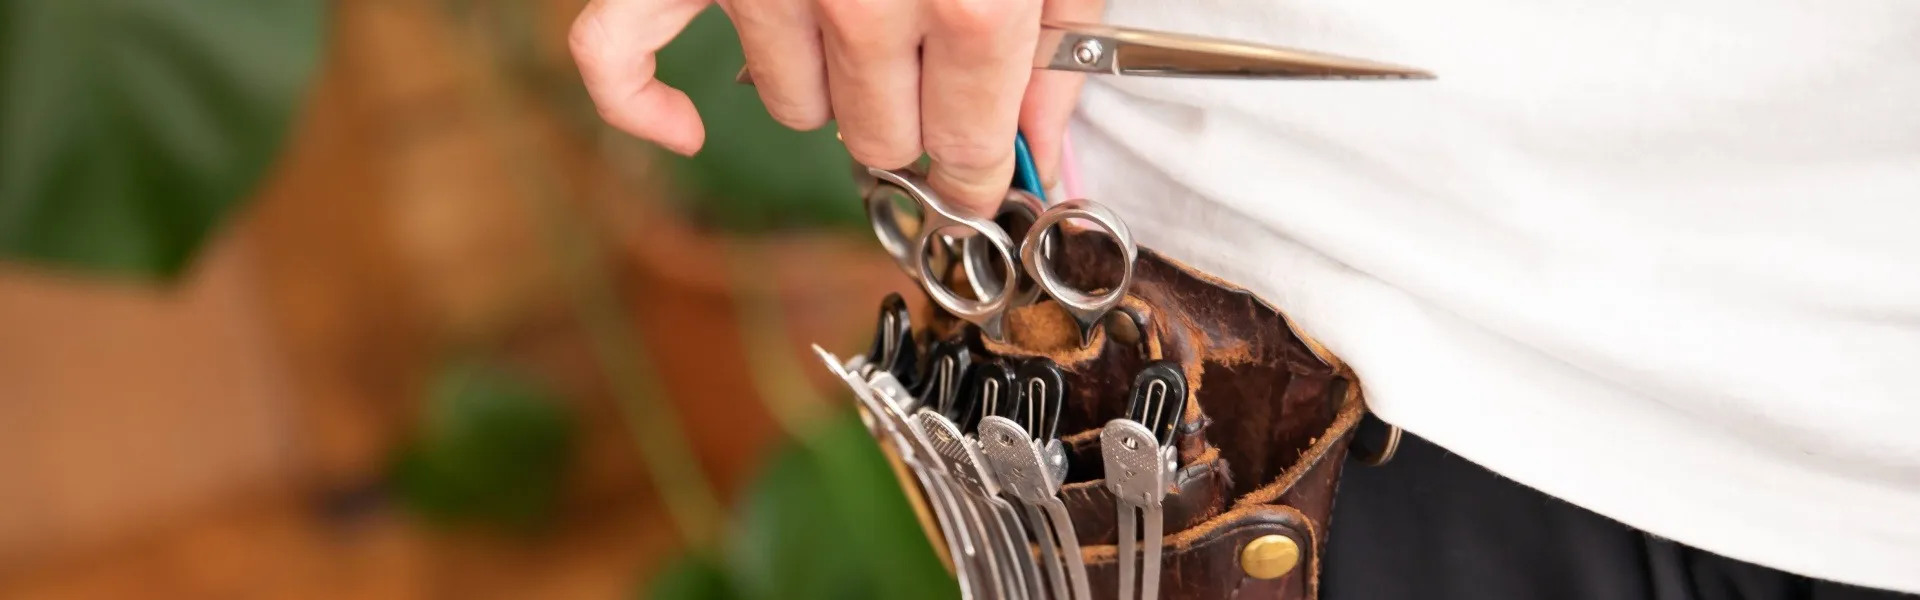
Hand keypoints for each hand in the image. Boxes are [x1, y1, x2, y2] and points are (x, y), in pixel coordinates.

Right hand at [569, 0, 1101, 216]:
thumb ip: (1062, 48)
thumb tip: (1046, 160)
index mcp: (965, 1)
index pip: (963, 147)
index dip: (975, 165)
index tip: (976, 162)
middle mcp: (860, 0)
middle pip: (879, 139)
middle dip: (911, 120)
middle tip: (928, 71)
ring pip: (789, 104)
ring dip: (826, 83)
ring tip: (858, 17)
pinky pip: (614, 53)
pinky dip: (634, 102)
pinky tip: (685, 131)